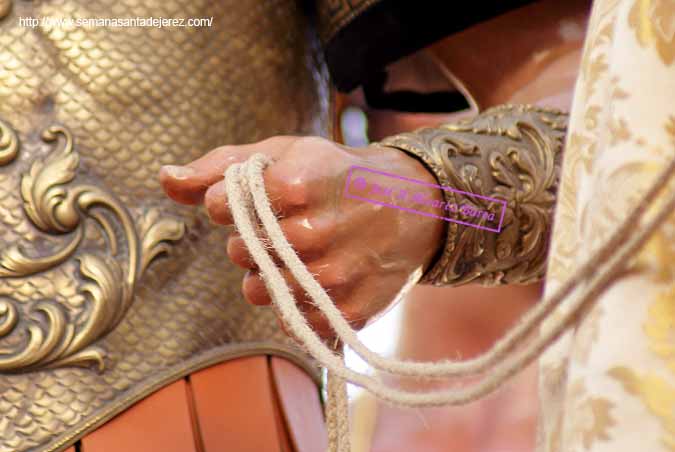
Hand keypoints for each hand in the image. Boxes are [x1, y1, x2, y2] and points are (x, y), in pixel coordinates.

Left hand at [159, 136, 444, 337]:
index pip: (223, 205)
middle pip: (240, 252)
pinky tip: (316, 278)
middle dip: (250, 240)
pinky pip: (295, 320)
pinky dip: (296, 302)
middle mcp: (319, 231)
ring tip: (300, 253)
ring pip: (261, 291)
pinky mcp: (353, 309)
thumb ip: (219, 166)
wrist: (413, 204)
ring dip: (269, 274)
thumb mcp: (284, 153)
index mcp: (299, 183)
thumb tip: (164, 176)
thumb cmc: (336, 175)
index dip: (229, 203)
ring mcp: (338, 275)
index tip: (251, 197)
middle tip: (283, 225)